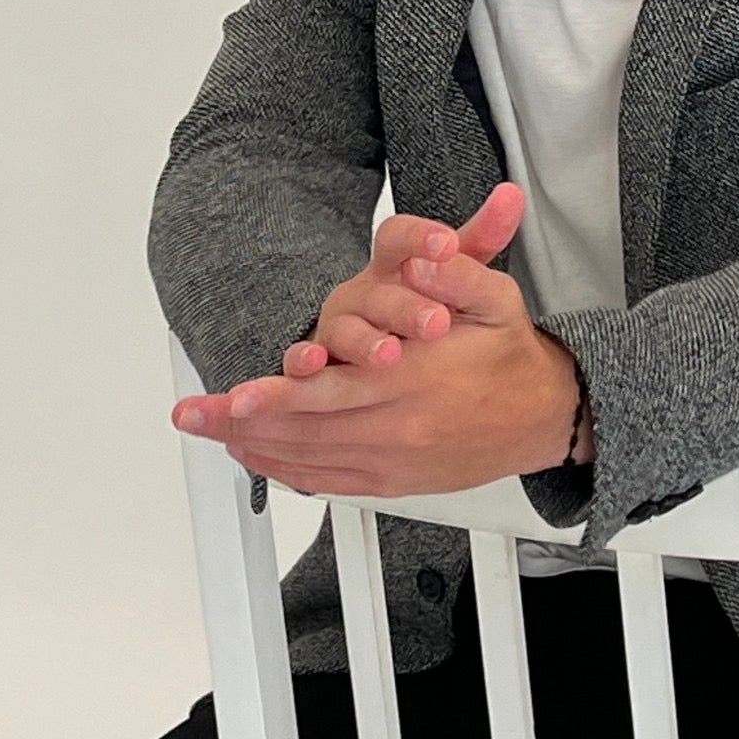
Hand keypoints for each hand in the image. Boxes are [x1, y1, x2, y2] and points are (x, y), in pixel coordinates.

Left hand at [170, 188, 583, 496]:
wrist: (544, 416)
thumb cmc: (511, 355)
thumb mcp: (497, 297)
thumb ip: (458, 270)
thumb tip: (423, 255)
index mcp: (418, 379)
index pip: (336, 391)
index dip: (282, 394)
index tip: (240, 393)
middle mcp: (400, 427)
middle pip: (307, 430)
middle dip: (244, 423)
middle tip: (194, 415)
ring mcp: (394, 460)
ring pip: (310, 460)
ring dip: (256, 447)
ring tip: (211, 433)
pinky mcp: (394, 481)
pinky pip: (330, 482)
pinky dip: (289, 471)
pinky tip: (261, 457)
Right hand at [282, 182, 526, 378]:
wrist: (392, 354)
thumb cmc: (424, 302)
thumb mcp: (457, 270)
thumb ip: (482, 236)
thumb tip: (514, 192)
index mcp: (395, 263)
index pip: (399, 237)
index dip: (420, 237)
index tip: (447, 244)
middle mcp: (362, 291)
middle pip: (377, 291)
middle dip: (405, 306)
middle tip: (437, 322)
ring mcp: (337, 325)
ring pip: (343, 327)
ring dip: (362, 340)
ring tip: (390, 354)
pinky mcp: (316, 361)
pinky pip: (301, 360)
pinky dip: (301, 362)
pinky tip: (312, 365)